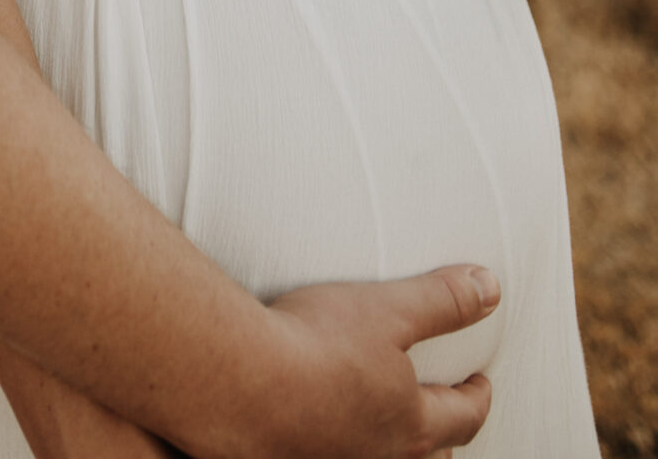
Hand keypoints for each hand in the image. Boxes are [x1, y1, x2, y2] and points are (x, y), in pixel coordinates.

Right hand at [253, 265, 496, 458]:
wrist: (239, 382)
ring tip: (384, 429)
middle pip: (429, 457)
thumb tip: (490, 288)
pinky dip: (339, 446)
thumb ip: (441, 301)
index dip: (476, 398)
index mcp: (411, 424)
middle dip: (441, 438)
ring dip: (392, 448)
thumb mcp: (386, 309)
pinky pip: (330, 456)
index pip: (463, 417)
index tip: (479, 383)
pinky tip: (322, 431)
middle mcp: (380, 458)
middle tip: (441, 417)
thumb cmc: (314, 345)